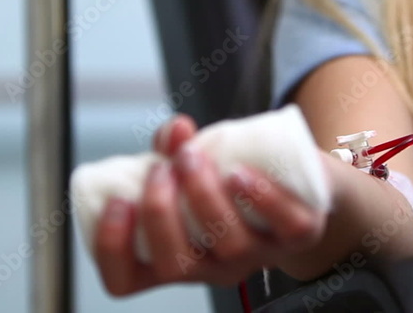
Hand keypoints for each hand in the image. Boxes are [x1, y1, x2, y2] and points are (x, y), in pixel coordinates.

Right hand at [93, 114, 327, 295]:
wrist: (298, 176)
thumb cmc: (228, 173)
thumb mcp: (189, 159)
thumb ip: (172, 145)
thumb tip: (176, 130)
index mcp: (173, 256)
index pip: (126, 280)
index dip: (112, 249)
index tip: (116, 202)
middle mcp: (212, 267)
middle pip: (175, 266)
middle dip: (160, 213)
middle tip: (162, 168)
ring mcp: (258, 255)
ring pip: (229, 246)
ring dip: (204, 196)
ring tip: (194, 155)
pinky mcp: (300, 235)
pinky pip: (286, 227)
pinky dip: (261, 197)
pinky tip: (240, 172)